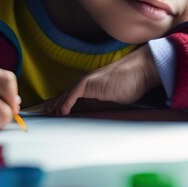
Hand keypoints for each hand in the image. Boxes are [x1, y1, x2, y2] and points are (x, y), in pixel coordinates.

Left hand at [26, 45, 160, 115]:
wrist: (143, 71)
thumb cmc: (134, 84)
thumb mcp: (116, 100)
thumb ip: (104, 104)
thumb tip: (92, 115)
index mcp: (94, 88)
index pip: (73, 96)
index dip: (62, 104)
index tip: (55, 113)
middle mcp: (89, 84)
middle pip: (66, 94)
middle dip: (55, 103)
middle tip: (44, 112)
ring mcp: (89, 82)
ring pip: (67, 94)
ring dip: (57, 104)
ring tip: (48, 113)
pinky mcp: (92, 82)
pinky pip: (75, 92)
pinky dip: (67, 101)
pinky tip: (62, 111)